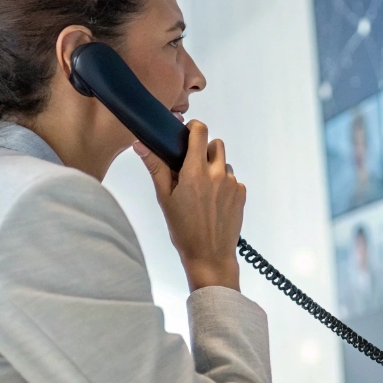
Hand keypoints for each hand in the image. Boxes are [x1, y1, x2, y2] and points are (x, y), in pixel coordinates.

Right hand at [135, 120, 244, 291]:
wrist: (209, 254)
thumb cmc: (184, 230)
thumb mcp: (164, 198)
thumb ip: (155, 168)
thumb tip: (141, 145)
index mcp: (195, 172)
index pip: (200, 132)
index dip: (194, 128)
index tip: (187, 134)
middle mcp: (217, 174)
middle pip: (215, 144)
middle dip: (204, 150)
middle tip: (192, 168)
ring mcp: (232, 183)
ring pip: (224, 162)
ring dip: (214, 169)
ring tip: (202, 191)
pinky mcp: (242, 193)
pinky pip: (233, 179)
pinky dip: (223, 184)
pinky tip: (213, 201)